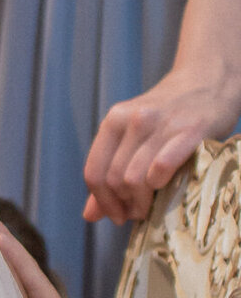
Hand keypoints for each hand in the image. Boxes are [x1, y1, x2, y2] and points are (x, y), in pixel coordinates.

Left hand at [83, 59, 240, 224]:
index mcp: (113, 120)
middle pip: (114, 179)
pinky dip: (159, 185)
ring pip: (134, 178)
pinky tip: (164, 189)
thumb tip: (89, 215)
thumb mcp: (132, 136)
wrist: (207, 82)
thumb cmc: (169, 115)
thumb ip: (109, 172)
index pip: (94, 171)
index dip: (102, 201)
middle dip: (123, 205)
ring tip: (149, 208)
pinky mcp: (189, 130)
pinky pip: (161, 167)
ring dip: (141, 202)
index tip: (115, 215)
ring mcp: (161, 124)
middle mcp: (133, 120)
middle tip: (136, 213)